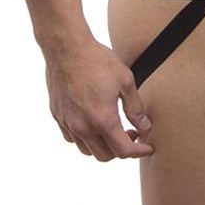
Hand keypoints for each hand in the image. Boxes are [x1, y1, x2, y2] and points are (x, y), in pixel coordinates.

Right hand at [45, 37, 154, 160]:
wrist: (67, 48)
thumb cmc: (97, 60)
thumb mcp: (125, 80)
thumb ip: (135, 107)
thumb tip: (144, 125)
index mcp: (103, 119)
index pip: (123, 151)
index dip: (138, 151)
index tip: (147, 147)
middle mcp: (83, 127)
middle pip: (105, 156)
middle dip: (121, 149)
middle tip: (131, 133)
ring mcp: (68, 123)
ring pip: (87, 150)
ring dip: (102, 146)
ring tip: (112, 128)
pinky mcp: (58, 117)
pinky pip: (72, 139)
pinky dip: (85, 138)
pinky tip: (92, 122)